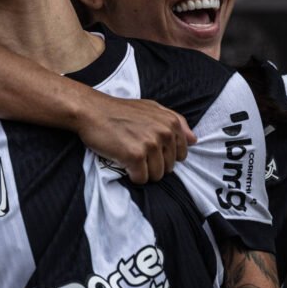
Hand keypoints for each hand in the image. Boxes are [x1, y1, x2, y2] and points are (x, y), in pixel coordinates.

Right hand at [75, 92, 195, 183]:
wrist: (92, 111)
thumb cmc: (120, 111)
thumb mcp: (152, 108)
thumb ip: (176, 122)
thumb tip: (193, 140)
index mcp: (172, 122)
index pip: (181, 155)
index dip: (164, 156)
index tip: (148, 148)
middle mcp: (165, 133)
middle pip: (168, 168)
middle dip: (153, 164)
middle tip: (135, 150)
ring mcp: (151, 144)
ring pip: (156, 176)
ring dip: (142, 171)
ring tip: (129, 155)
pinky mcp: (135, 156)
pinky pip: (141, 179)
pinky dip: (131, 175)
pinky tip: (122, 160)